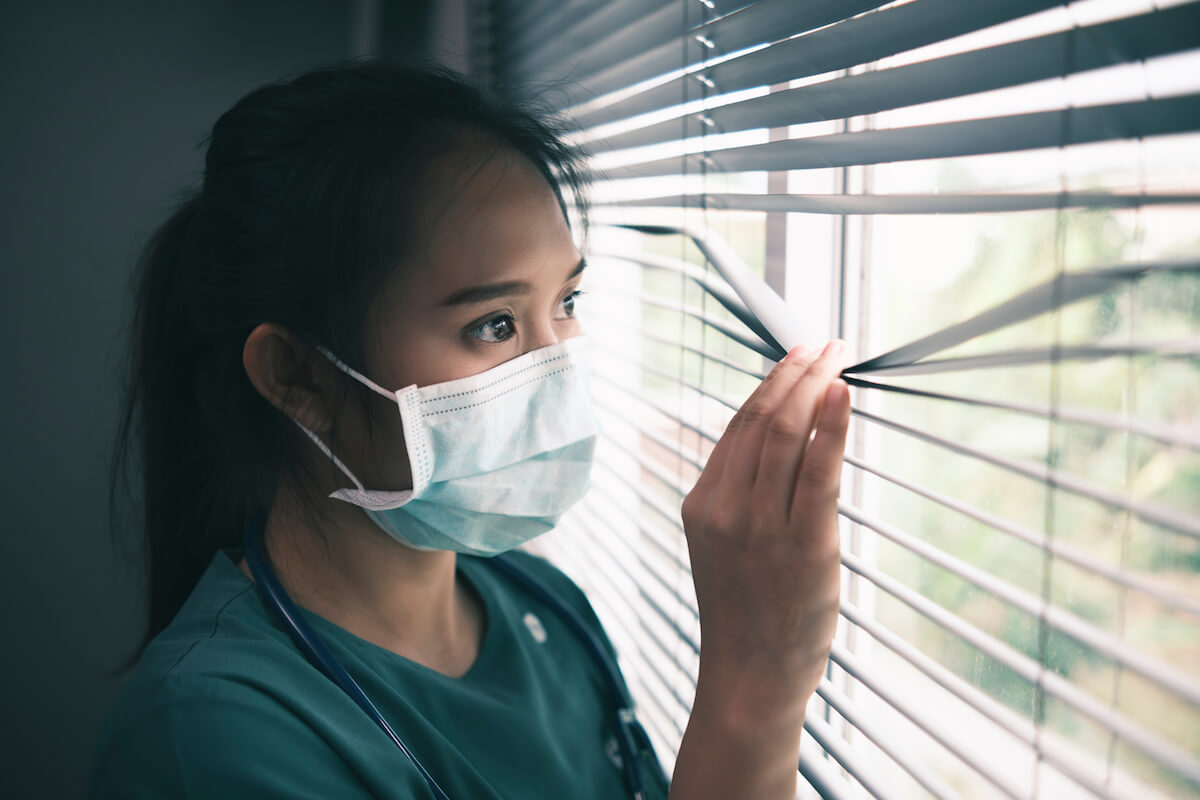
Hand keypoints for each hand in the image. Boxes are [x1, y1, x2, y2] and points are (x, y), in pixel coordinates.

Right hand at [681, 339, 850, 722]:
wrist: (748, 677)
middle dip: (794, 371)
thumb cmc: (744, 613)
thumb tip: (784, 446)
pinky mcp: (804, 546)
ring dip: (815, 384)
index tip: (795, 357)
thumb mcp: (722, 547)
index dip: (769, 384)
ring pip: (786, 435)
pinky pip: (817, 472)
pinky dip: (830, 427)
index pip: (737, 427)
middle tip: (823, 343)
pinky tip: (842, 394)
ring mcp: (763, 527)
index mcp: (703, 504)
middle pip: (762, 420)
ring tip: (837, 355)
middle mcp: (727, 508)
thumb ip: (742, 498)